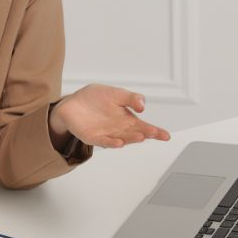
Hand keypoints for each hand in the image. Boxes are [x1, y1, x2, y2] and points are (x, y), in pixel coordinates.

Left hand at [49, 84, 170, 147]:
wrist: (72, 103)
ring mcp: (107, 135)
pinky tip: (119, 142)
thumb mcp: (116, 93)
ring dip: (130, 139)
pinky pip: (103, 141)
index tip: (165, 135)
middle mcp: (119, 129)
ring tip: (140, 137)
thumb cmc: (95, 99)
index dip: (155, 132)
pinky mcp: (93, 137)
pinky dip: (111, 143)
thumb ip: (131, 98)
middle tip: (154, 133)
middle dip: (145, 134)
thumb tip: (143, 105)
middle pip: (135, 134)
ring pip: (122, 139)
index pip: (144, 127)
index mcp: (127, 119)